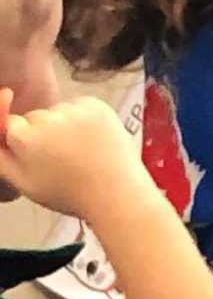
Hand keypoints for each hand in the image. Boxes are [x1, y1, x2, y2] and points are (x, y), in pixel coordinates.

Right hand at [0, 94, 148, 219]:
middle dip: (41, 132)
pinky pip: (79, 106)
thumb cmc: (67, 192)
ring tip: (78, 151)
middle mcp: (49, 118)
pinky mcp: (97, 105)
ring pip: (57, 111)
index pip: (10, 124)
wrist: (115, 192)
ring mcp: (75, 110)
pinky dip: (82, 118)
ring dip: (62, 124)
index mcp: (26, 137)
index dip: (22, 142)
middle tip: (60, 158)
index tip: (37, 157)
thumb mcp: (22, 181)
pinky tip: (90, 140)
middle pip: (34, 117)